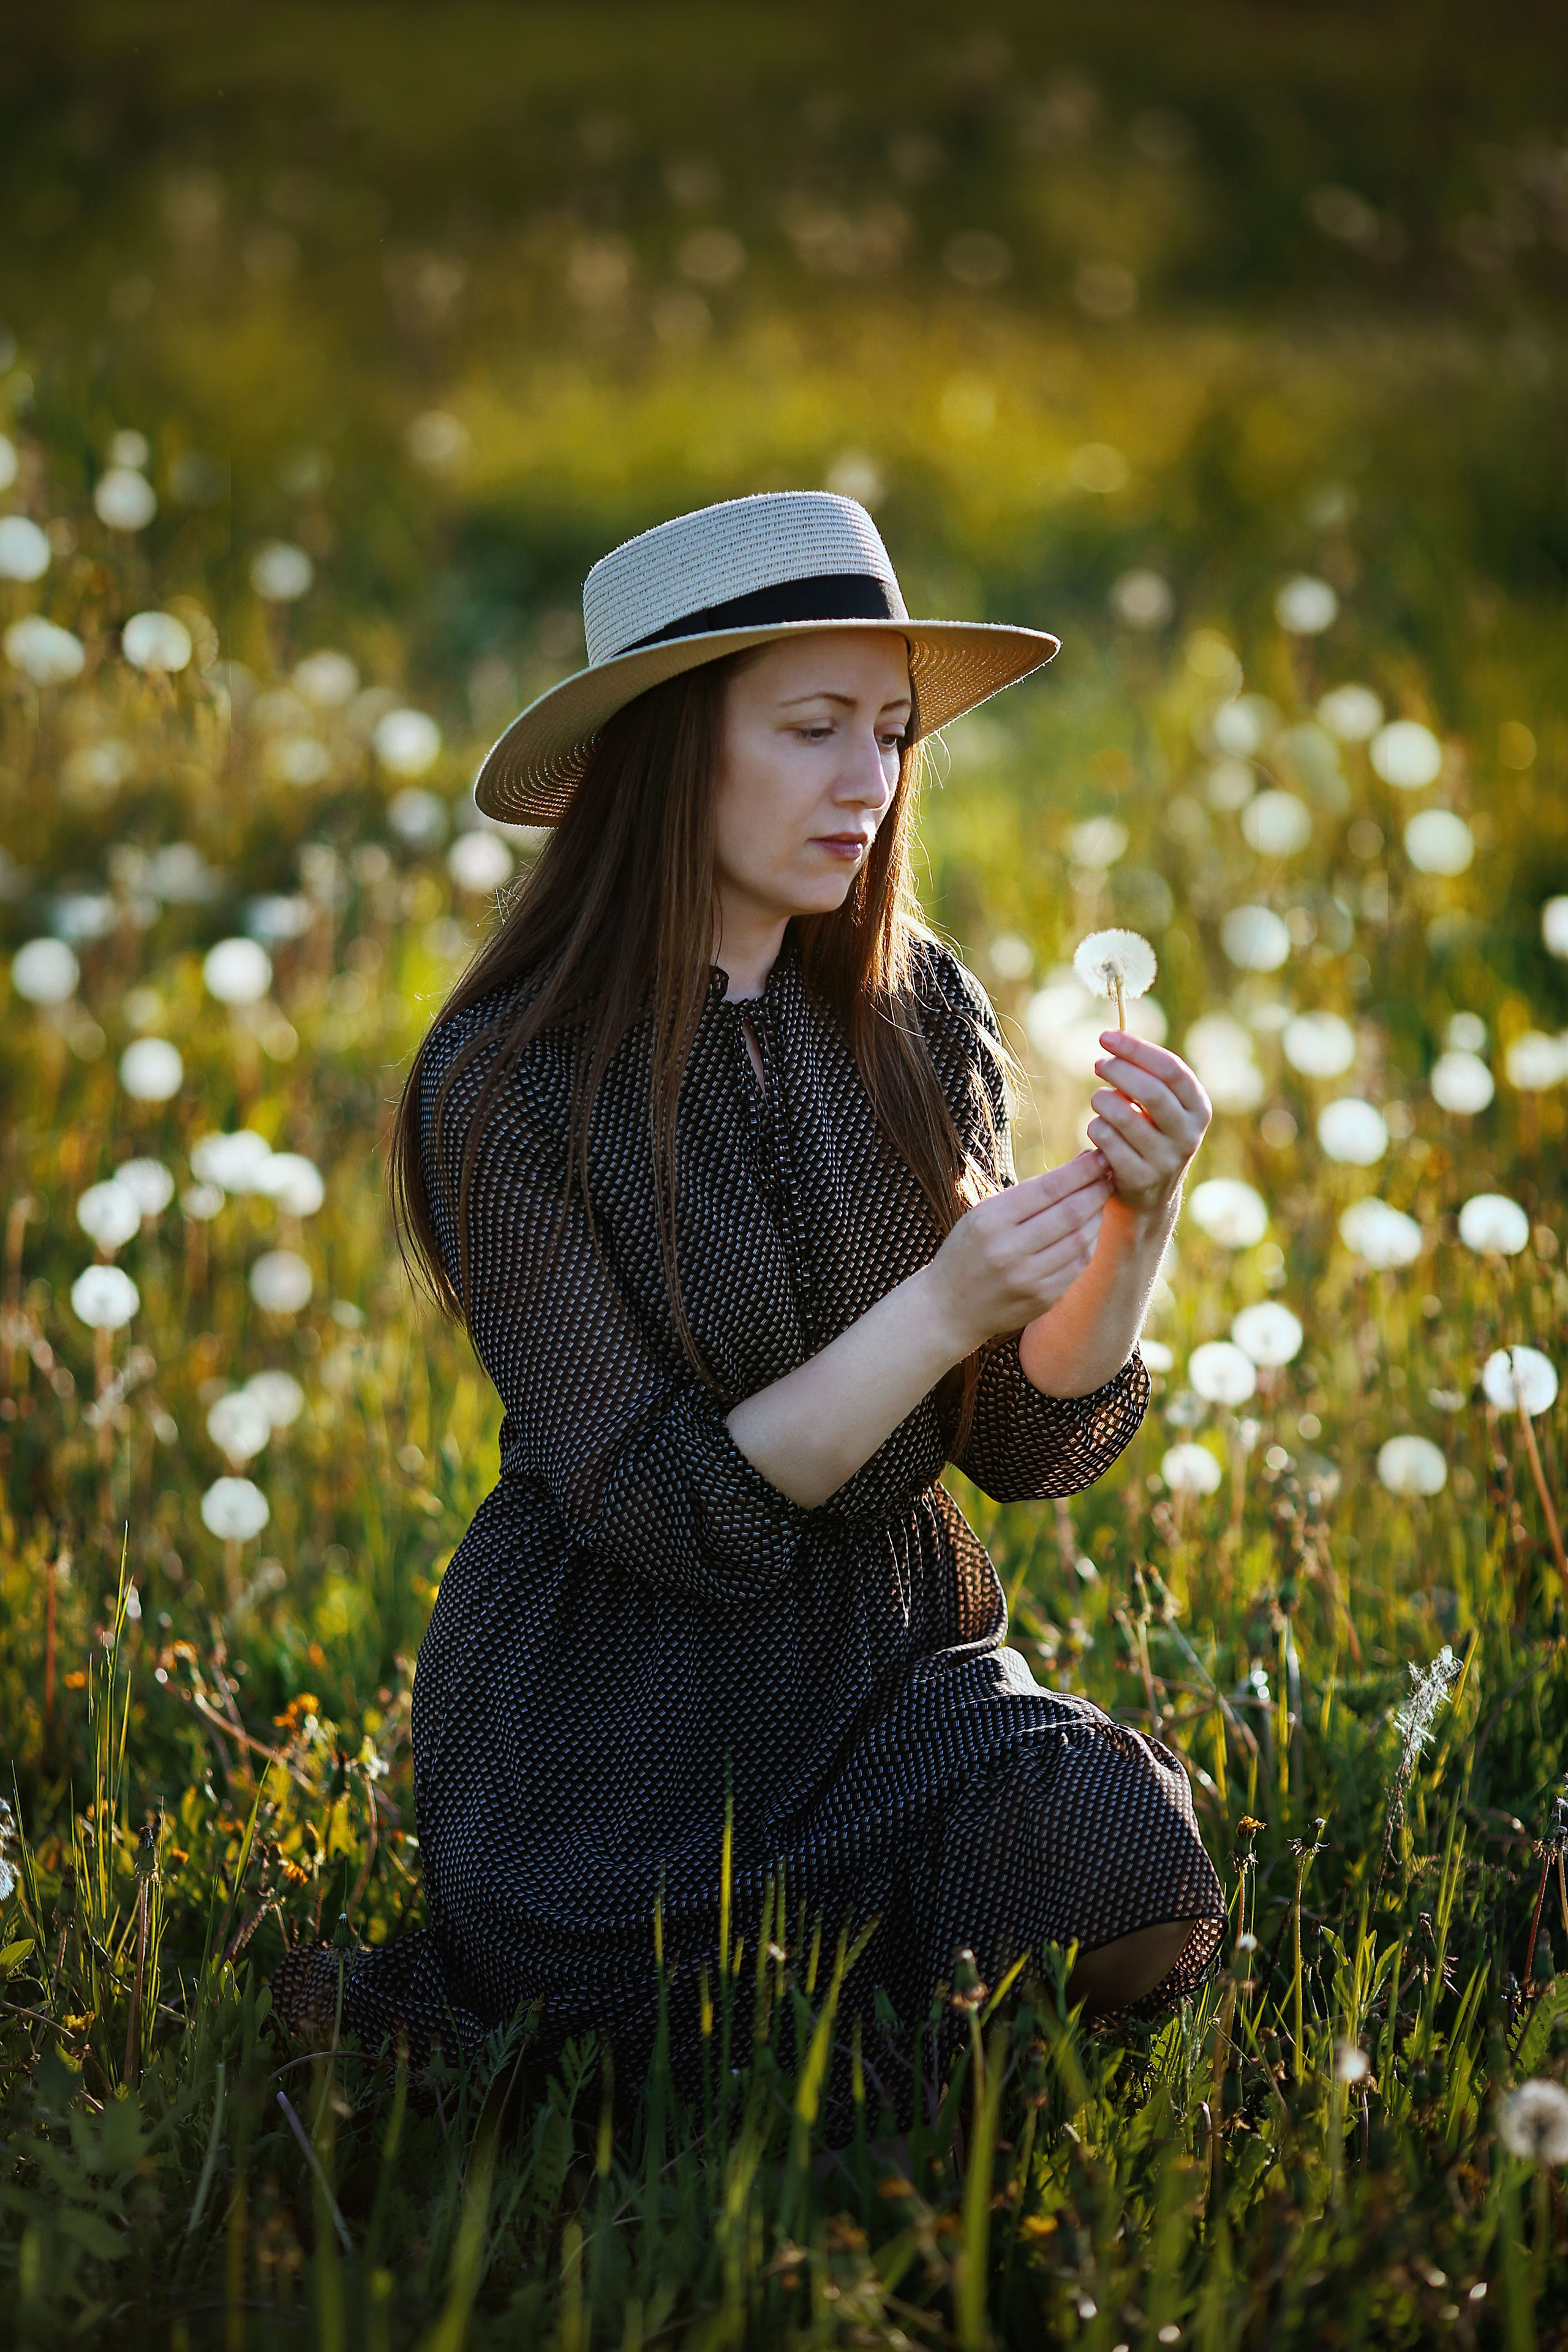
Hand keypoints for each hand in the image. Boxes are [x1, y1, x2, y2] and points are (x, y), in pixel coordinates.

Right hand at [924, 1150, 1113, 1355]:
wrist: (948, 1310)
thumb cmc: (967, 1251)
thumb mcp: (981, 1216)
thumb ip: (1024, 1197)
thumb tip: (1077, 1168)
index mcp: (990, 1221)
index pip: (1048, 1188)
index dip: (1081, 1171)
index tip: (1101, 1156)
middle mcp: (1008, 1250)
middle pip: (1070, 1213)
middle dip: (1097, 1189)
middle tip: (1112, 1174)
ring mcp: (1027, 1279)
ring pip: (1080, 1240)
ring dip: (1097, 1216)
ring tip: (1101, 1200)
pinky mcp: (1041, 1300)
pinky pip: (1078, 1266)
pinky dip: (1089, 1244)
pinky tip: (1089, 1230)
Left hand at [1088, 1032, 1211, 1217]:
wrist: (1150, 1192)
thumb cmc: (1150, 1132)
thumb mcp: (1161, 1105)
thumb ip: (1146, 1075)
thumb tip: (1112, 1040)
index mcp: (1198, 1108)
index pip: (1171, 1069)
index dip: (1136, 1049)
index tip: (1106, 1037)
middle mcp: (1188, 1135)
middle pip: (1150, 1092)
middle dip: (1117, 1071)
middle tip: (1098, 1064)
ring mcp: (1165, 1160)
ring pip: (1123, 1116)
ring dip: (1102, 1100)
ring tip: (1099, 1099)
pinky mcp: (1139, 1178)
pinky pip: (1107, 1140)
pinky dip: (1096, 1127)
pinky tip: (1099, 1128)